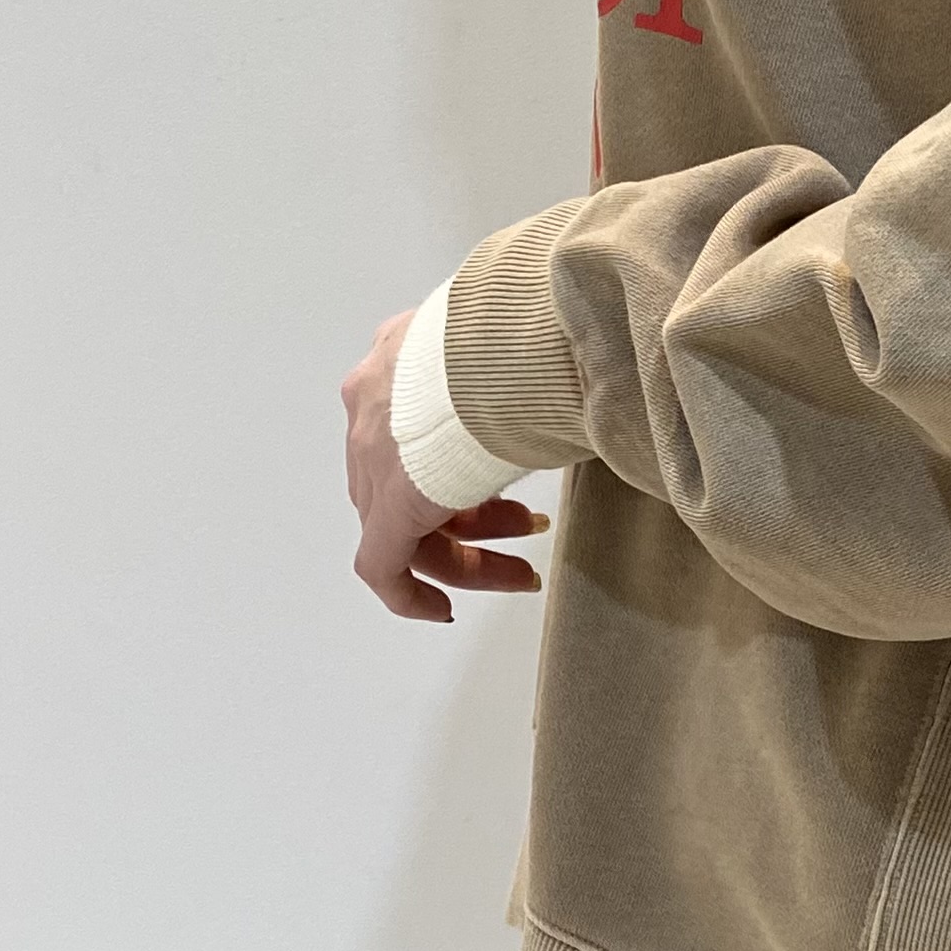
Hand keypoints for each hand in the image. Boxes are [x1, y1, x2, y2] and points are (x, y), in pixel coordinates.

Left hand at [341, 307, 546, 621]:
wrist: (501, 354)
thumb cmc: (522, 339)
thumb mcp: (515, 344)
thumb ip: (522, 365)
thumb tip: (577, 370)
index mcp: (399, 360)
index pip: (417, 428)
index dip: (464, 464)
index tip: (504, 485)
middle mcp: (373, 408)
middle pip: (413, 479)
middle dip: (476, 514)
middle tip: (529, 527)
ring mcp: (373, 460)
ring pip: (405, 525)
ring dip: (466, 557)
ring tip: (521, 573)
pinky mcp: (387, 507)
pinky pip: (381, 567)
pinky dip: (409, 595)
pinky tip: (441, 611)